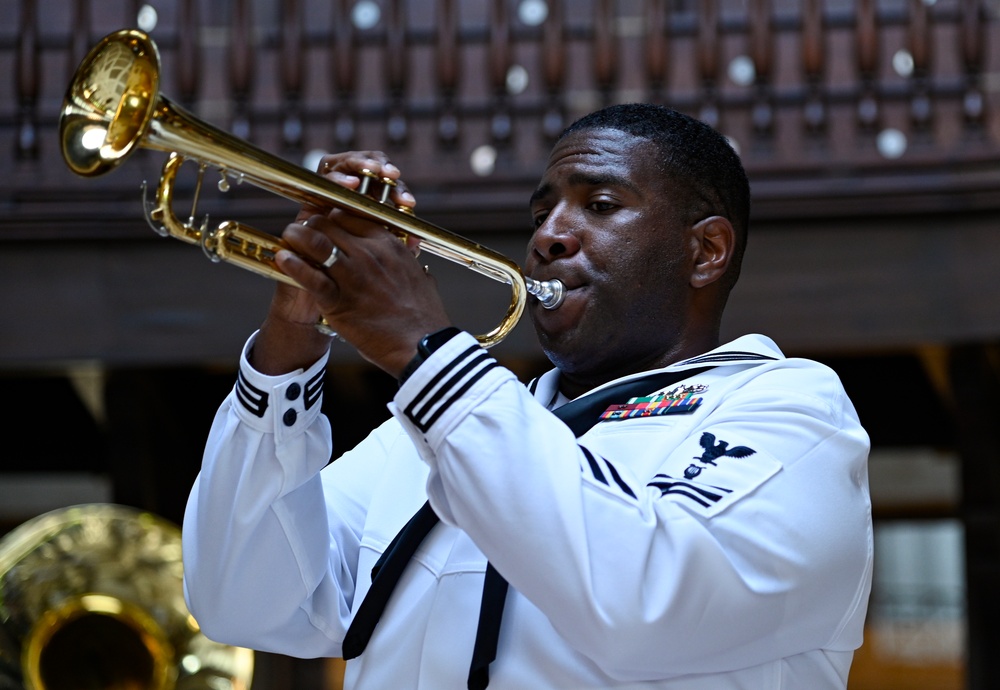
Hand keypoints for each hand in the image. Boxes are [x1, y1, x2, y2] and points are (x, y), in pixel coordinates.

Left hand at [252, 151, 449, 376]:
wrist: (423, 346)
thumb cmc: (424, 317)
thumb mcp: (421, 278)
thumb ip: (411, 264)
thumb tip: (414, 262)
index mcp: (390, 245)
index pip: (352, 214)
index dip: (333, 216)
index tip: (326, 224)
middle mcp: (370, 253)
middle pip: (330, 223)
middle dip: (312, 224)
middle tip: (302, 230)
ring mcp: (354, 275)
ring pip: (316, 242)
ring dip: (297, 237)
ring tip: (289, 237)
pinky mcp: (340, 301)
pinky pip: (310, 277)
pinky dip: (293, 265)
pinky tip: (283, 259)